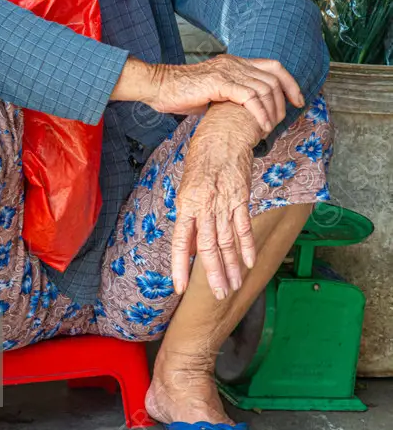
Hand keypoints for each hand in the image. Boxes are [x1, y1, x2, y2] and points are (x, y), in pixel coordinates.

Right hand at [153, 54, 302, 137]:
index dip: (290, 82)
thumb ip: (231, 96)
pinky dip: (260, 113)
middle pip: (274, 77)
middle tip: (285, 119)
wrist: (159, 87)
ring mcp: (227, 71)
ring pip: (265, 87)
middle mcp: (234, 63)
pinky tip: (261, 126)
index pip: (273, 66)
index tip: (297, 101)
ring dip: (273, 110)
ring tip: (270, 127)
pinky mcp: (218, 83)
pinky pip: (249, 97)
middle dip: (285, 100)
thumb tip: (246, 114)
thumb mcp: (213, 92)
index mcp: (235, 63)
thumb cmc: (181, 93)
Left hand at [171, 103, 260, 297]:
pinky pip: (244, 227)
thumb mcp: (186, 185)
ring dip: (231, 266)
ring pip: (227, 241)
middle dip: (213, 274)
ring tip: (232, 286)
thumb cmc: (201, 158)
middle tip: (219, 295)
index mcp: (186, 203)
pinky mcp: (241, 198)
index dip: (180, 266)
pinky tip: (249, 263)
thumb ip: (189, 216)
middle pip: (208, 247)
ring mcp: (224, 203)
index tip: (180, 288)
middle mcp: (204, 206)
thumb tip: (190, 245)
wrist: (223, 134)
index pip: (181, 242)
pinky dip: (247, 246)